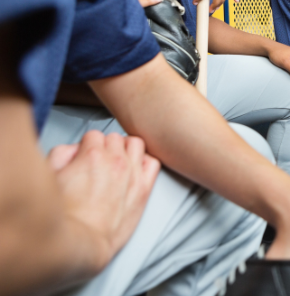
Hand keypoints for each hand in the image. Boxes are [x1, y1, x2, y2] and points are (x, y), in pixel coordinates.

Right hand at [48, 131, 159, 269]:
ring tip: (118, 161)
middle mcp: (115, 160)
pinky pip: (152, 162)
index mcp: (92, 154)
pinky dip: (144, 161)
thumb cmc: (63, 215)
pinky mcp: (144, 189)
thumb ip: (62, 154)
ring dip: (126, 149)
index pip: (94, 135)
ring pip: (136, 144)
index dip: (86, 145)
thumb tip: (75, 149)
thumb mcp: (49, 176)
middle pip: (115, 138)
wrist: (81, 241)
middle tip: (99, 161)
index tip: (84, 156)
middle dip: (105, 146)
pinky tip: (135, 169)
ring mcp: (132, 173)